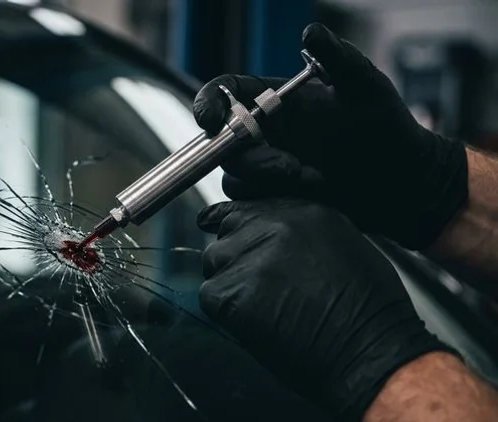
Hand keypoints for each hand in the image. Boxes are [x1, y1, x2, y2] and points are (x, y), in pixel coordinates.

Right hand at [192, 23, 468, 249]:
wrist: (402, 182)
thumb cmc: (387, 130)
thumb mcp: (365, 88)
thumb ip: (337, 57)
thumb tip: (311, 32)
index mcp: (276, 101)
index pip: (226, 93)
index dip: (208, 103)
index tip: (211, 120)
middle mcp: (266, 132)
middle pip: (224, 142)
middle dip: (251, 157)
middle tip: (290, 166)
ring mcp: (268, 165)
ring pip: (234, 175)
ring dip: (267, 180)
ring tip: (311, 178)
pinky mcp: (275, 196)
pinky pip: (251, 201)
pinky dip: (275, 198)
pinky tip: (312, 191)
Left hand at [197, 198, 452, 421]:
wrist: (368, 350)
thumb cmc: (368, 310)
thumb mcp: (344, 245)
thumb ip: (301, 232)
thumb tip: (270, 236)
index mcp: (302, 210)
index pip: (247, 207)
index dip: (239, 228)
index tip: (236, 241)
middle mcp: (272, 226)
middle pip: (227, 233)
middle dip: (236, 259)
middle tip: (261, 289)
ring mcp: (248, 257)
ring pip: (214, 263)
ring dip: (229, 283)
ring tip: (264, 308)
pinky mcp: (230, 292)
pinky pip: (210, 295)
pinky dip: (226, 312)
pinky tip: (258, 323)